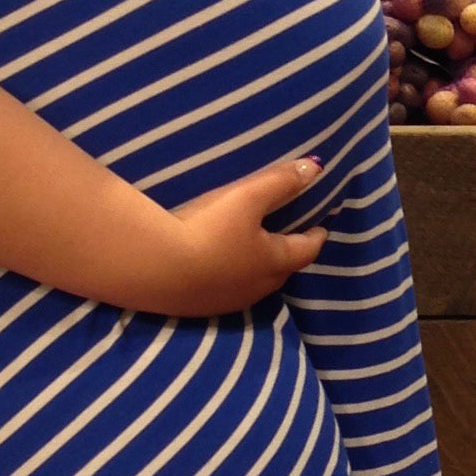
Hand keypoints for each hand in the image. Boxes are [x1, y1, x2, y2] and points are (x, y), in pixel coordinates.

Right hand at [147, 156, 327, 314]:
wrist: (154, 268)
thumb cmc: (208, 228)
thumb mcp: (246, 197)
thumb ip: (281, 182)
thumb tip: (316, 167)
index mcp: (274, 261)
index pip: (306, 250)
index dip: (314, 237)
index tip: (320, 229)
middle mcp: (257, 287)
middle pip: (282, 271)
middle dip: (288, 255)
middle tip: (289, 239)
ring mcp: (227, 302)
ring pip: (253, 284)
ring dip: (257, 270)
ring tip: (254, 254)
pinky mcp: (198, 308)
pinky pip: (224, 292)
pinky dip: (228, 279)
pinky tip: (216, 270)